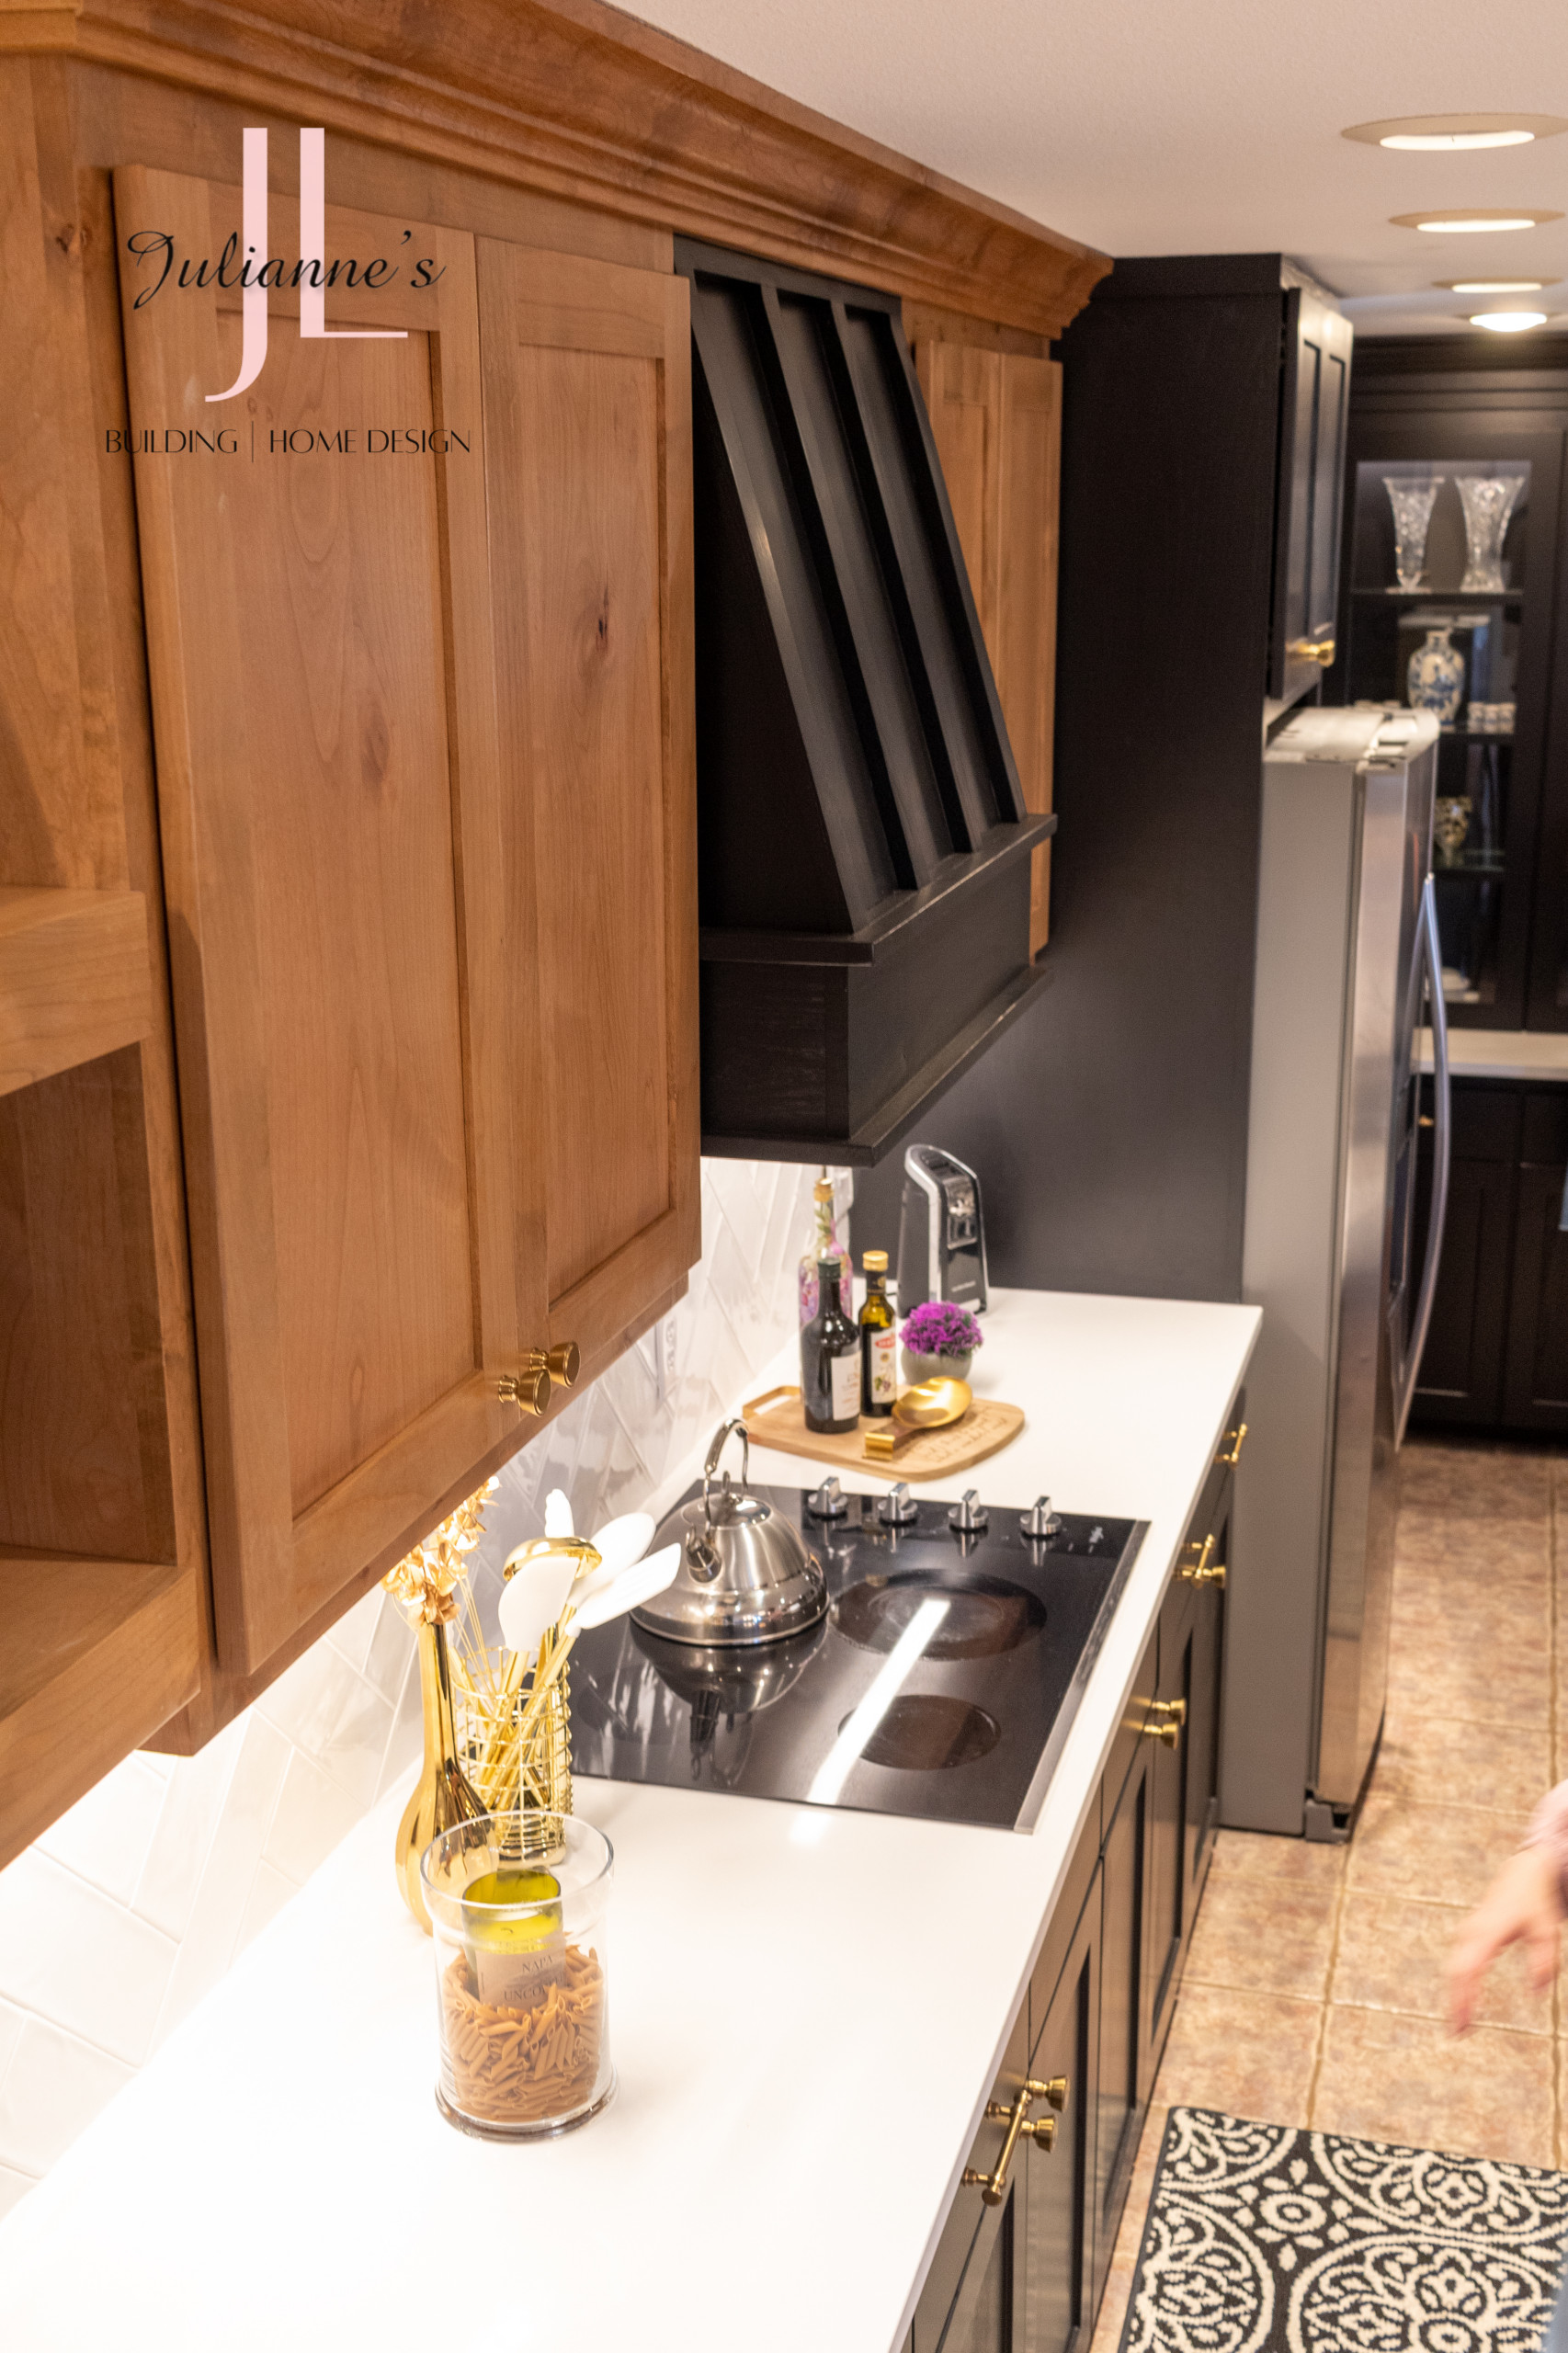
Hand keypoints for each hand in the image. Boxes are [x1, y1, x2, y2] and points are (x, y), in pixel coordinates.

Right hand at [1447, 1845, 1562, 2033]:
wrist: (1524, 1872)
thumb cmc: (1536, 1901)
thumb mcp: (1547, 1932)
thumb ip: (1542, 1963)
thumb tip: (1535, 1993)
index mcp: (1487, 1932)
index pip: (1466, 1971)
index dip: (1461, 1998)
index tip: (1462, 2023)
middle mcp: (1471, 1933)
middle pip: (1454, 1973)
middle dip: (1453, 2002)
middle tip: (1456, 2034)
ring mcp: (1468, 1932)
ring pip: (1453, 1968)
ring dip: (1454, 1994)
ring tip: (1458, 2024)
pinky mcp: (1470, 1935)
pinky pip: (1458, 1962)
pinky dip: (1458, 1983)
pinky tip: (1463, 2001)